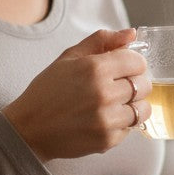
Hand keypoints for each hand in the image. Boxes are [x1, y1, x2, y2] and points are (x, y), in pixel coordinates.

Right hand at [2, 28, 148, 161]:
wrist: (29, 129)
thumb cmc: (48, 91)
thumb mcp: (69, 57)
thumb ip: (102, 41)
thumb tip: (131, 34)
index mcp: (95, 69)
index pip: (138, 62)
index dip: (133, 63)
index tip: (125, 68)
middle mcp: (104, 94)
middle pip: (144, 85)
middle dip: (135, 83)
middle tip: (119, 86)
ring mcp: (107, 120)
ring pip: (143, 109)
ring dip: (133, 105)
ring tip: (116, 104)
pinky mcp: (107, 141)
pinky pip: (131, 128)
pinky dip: (123, 123)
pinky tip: (105, 119)